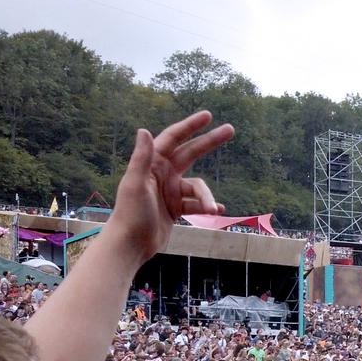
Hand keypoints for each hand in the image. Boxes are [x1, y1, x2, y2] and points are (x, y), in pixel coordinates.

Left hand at [110, 112, 233, 263]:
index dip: (190, 126)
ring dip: (206, 197)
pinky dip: (206, 207)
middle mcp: (163, 174)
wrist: (131, 244)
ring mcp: (171, 191)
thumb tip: (143, 130)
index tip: (208, 116)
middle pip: (191, 152)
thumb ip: (141, 158)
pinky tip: (216, 212)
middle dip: (210, 142)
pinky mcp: (176, 208)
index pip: (174, 138)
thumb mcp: (136, 184)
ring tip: (211, 210)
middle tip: (230, 130)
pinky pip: (196, 204)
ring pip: (197, 187)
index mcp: (153, 163)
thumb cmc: (131, 213)